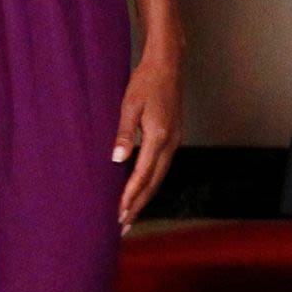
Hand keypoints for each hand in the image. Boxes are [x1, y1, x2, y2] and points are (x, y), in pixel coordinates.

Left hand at [115, 50, 181, 232]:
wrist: (167, 65)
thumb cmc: (145, 82)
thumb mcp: (129, 106)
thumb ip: (124, 134)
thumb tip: (117, 161)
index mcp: (159, 136)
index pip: (143, 175)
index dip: (130, 196)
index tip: (119, 213)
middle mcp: (170, 143)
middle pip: (154, 183)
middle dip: (138, 205)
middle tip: (123, 226)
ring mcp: (174, 141)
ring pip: (159, 177)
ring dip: (145, 197)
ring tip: (131, 214)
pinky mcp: (173, 138)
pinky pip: (161, 167)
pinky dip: (150, 182)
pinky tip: (141, 189)